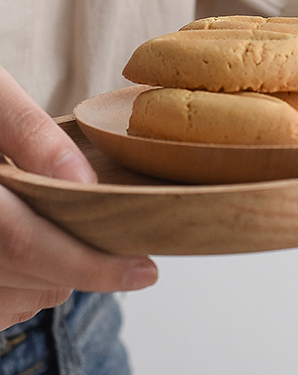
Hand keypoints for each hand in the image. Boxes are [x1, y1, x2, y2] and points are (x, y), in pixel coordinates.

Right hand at [0, 67, 157, 330]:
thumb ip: (32, 136)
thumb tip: (85, 186)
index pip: (22, 244)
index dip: (88, 266)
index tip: (144, 271)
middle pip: (21, 277)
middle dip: (79, 268)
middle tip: (117, 248)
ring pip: (6, 302)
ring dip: (48, 280)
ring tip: (60, 234)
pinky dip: (18, 289)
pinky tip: (24, 253)